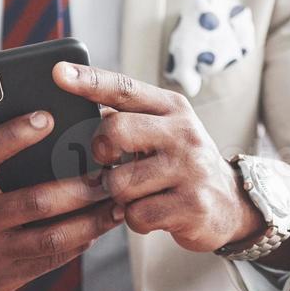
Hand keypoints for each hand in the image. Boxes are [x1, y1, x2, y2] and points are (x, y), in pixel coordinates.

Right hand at [0, 111, 119, 290]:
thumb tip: (51, 138)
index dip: (15, 134)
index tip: (47, 116)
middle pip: (36, 202)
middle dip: (81, 189)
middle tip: (111, 174)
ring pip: (51, 239)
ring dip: (91, 222)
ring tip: (117, 206)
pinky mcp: (1, 280)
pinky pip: (49, 261)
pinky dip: (77, 243)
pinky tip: (97, 229)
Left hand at [53, 62, 268, 254]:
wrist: (231, 203)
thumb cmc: (181, 162)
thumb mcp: (164, 130)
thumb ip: (128, 118)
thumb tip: (77, 111)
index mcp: (172, 108)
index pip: (124, 89)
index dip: (88, 80)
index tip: (58, 72)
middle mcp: (184, 132)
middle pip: (115, 131)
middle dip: (100, 151)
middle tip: (109, 161)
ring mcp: (190, 169)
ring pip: (120, 182)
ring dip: (119, 194)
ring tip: (138, 192)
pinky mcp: (192, 205)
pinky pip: (136, 215)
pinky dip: (135, 219)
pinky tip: (153, 211)